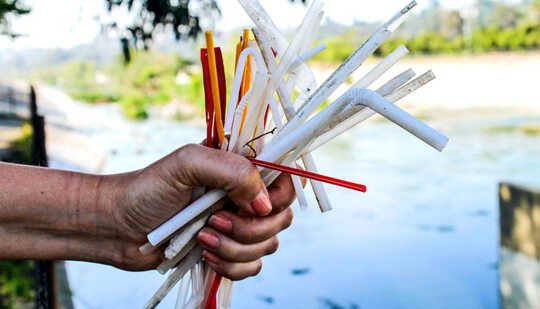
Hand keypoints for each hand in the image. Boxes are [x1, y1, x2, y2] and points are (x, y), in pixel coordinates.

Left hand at [110, 144, 298, 279]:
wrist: (118, 227)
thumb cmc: (148, 189)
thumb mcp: (187, 164)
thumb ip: (232, 171)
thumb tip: (265, 204)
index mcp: (241, 169)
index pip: (284, 180)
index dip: (276, 197)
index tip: (249, 204)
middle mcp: (245, 196)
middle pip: (281, 217)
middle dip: (250, 227)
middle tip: (213, 220)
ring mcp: (238, 225)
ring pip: (268, 245)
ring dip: (235, 247)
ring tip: (202, 237)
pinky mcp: (229, 251)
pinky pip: (253, 266)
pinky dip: (232, 265)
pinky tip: (205, 253)